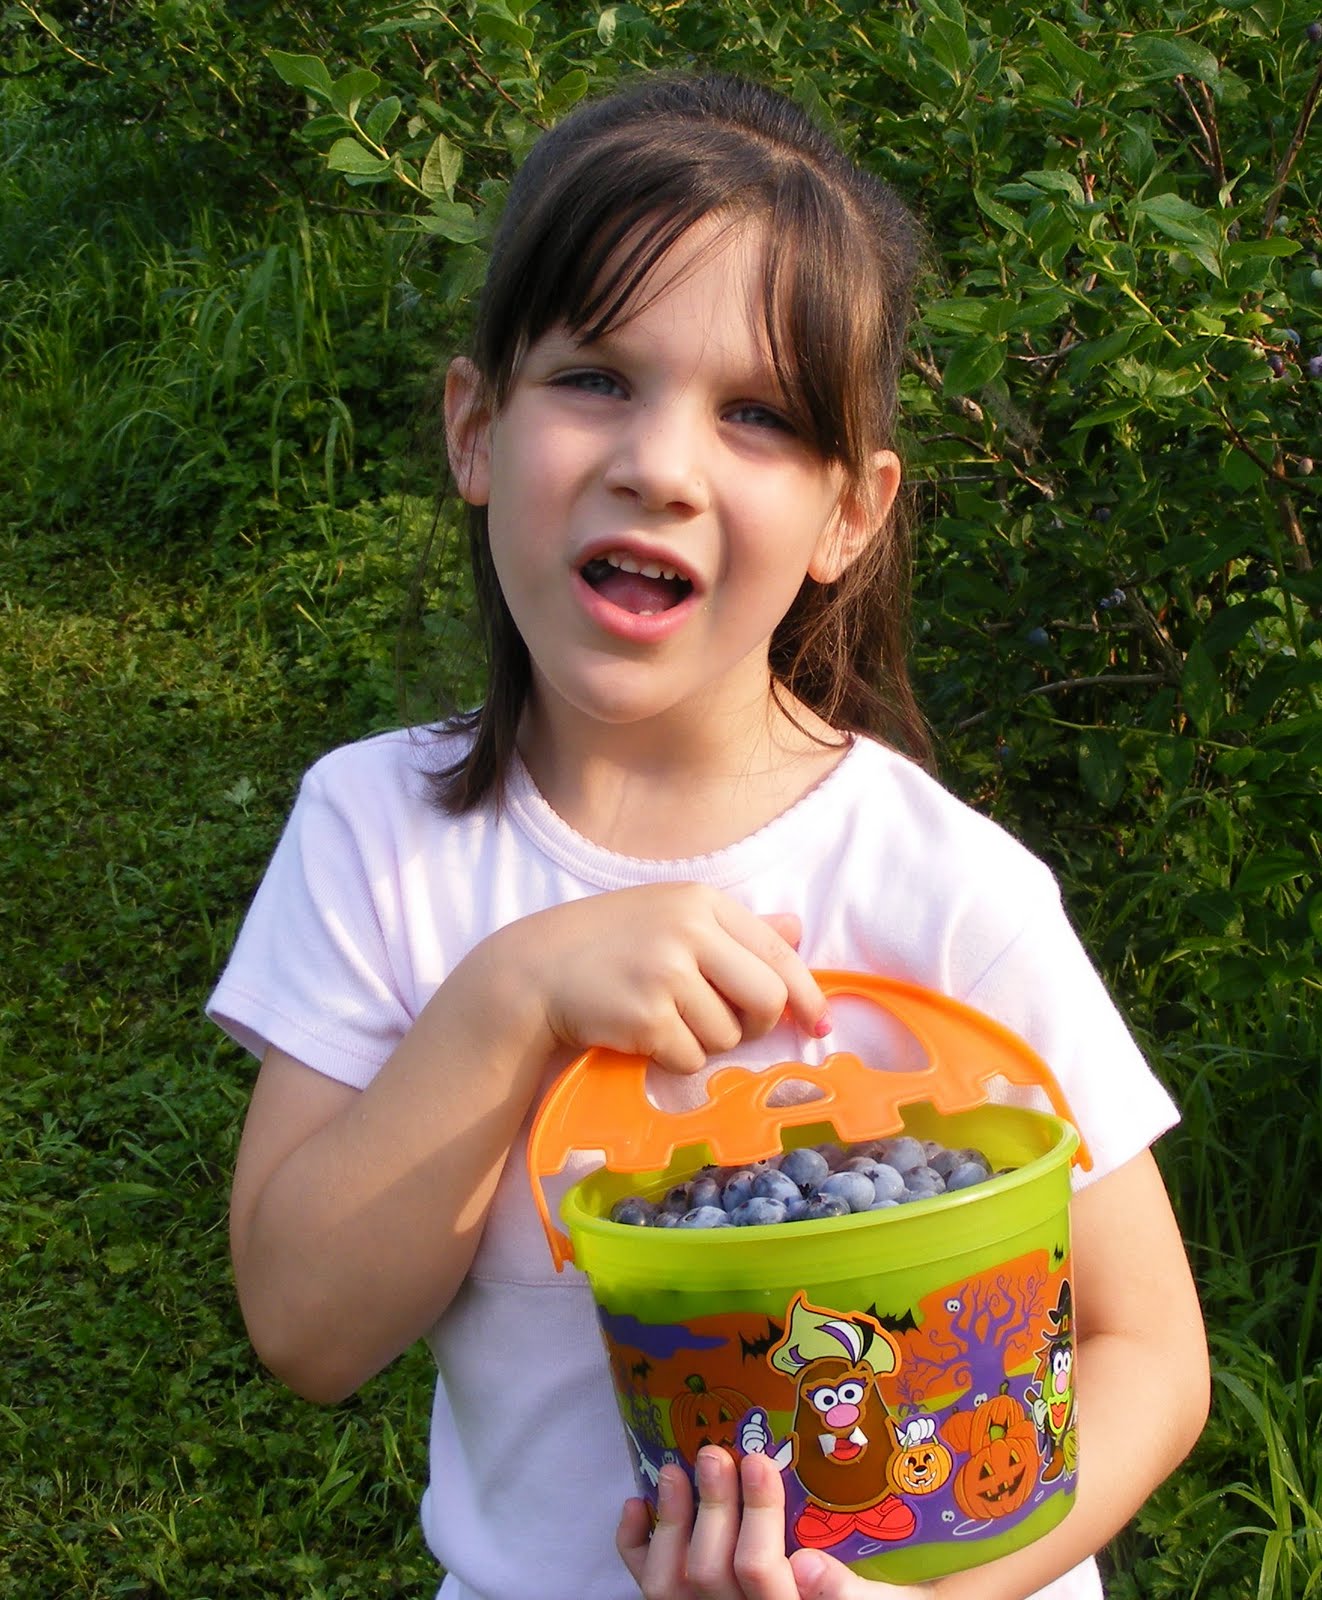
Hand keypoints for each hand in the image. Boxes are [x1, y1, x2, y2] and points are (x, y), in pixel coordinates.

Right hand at [501, 883, 828, 1074]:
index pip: (778, 951)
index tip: (818, 1021)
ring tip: (666, 1020)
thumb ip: (735, 926)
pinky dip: (674, 1058)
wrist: (533, 970)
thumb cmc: (607, 943)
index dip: (805, 992)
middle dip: (757, 1025)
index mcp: (701, 901)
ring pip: (728, 1036)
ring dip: (705, 1042)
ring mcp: (666, 973)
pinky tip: (643, 1036)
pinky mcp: (646, 1017)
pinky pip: (691, 1059)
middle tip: (730, 1028)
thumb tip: (797, 928)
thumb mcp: (670, 916)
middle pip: (767, 998)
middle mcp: (688, 930)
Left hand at [617, 1449, 933, 1598]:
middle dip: (711, 1507)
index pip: (761, 1574)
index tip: (757, 1461)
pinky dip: (635, 1546)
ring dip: (670, 1522)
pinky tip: (638, 1506)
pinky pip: (648, 1590)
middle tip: (713, 1453)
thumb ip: (848, 1592)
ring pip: (669, 1586)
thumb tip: (808, 1564)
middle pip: (710, 1573)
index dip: (757, 1515)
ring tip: (674, 1471)